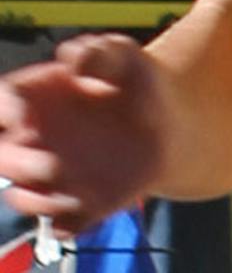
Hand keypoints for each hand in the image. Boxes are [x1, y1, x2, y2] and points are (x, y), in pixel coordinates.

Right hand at [0, 34, 163, 232]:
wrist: (171, 121)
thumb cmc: (137, 83)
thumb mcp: (124, 55)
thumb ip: (98, 51)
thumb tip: (70, 59)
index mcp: (37, 100)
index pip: (3, 104)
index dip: (6, 113)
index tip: (26, 120)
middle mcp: (35, 141)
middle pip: (3, 159)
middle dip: (19, 166)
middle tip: (51, 166)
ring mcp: (51, 176)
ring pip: (22, 197)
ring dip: (38, 200)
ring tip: (74, 189)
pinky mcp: (76, 204)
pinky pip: (60, 224)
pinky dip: (67, 223)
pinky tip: (90, 209)